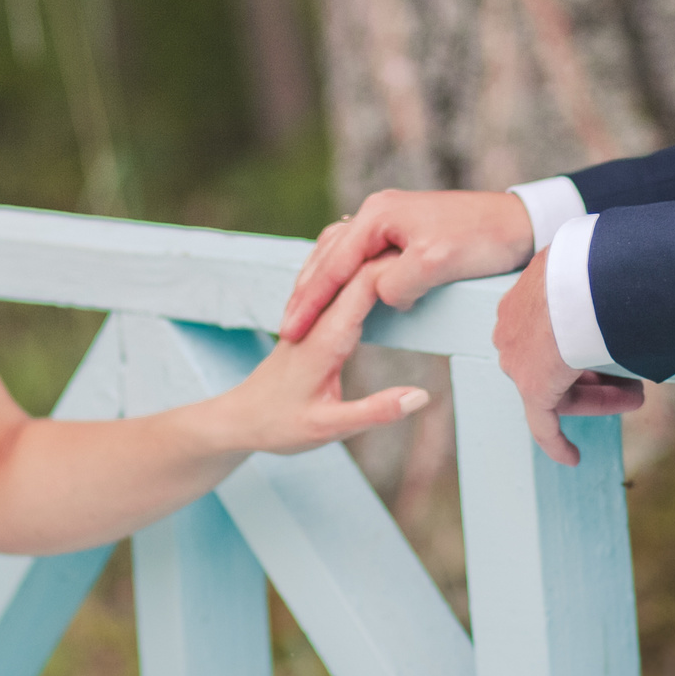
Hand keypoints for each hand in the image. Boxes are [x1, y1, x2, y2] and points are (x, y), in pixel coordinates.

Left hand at [222, 258, 429, 454]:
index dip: (396, 270)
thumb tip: (421, 395)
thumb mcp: (328, 429)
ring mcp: (313, 317)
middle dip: (392, 256)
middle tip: (434, 246)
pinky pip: (340, 287)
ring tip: (416, 249)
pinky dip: (363, 273)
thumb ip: (374, 412)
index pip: (363, 287)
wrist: (240, 419)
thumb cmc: (279, 425)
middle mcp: (318, 320)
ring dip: (377, 259)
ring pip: (346, 274)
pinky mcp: (313, 321)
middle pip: (357, 271)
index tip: (430, 264)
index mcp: (325, 339)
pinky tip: (384, 268)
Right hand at [281, 189, 534, 341]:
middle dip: (304, 294)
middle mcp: (376, 212)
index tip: (290, 331)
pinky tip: (335, 295)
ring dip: (318, 285)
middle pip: (325, 257)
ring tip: (300, 315)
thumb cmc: (480, 239)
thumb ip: (396, 285)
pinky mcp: (401, 231)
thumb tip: (379, 299)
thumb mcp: (434, 265)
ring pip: (336, 255)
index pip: (331, 265)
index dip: (309, 302)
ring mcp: (387, 219)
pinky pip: (356, 256)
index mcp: (377, 216)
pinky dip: (339, 277)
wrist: (518, 222)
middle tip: (284, 330)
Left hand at [495, 249, 645, 464]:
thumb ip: (603, 282)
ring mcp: (518, 359)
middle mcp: (514, 328)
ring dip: (599, 397)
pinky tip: (572, 458)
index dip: (583, 344)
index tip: (605, 350)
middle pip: (555, 360)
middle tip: (634, 380)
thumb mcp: (595, 266)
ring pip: (558, 388)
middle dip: (598, 373)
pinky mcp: (531, 386)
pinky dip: (556, 441)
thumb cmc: (600, 268)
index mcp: (526, 295)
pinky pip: (541, 423)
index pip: (550, 329)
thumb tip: (639, 283)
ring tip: (636, 397)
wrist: (587, 279)